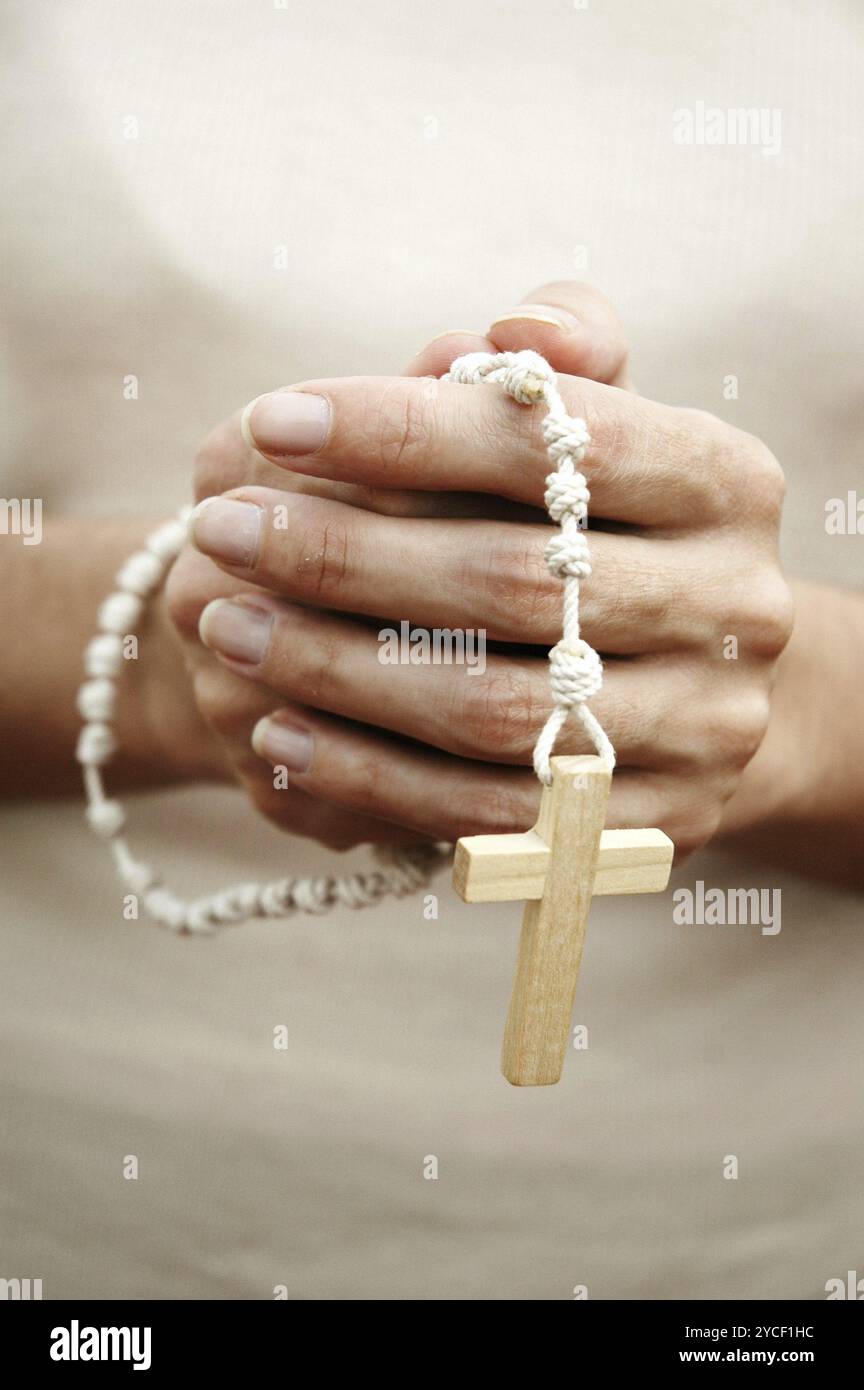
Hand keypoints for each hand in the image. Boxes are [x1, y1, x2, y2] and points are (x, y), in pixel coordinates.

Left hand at [168, 284, 791, 855]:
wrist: (694, 683)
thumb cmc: (610, 524)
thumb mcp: (596, 423)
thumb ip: (557, 358)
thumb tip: (512, 329)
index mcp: (726, 482)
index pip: (557, 441)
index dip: (406, 430)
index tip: (275, 420)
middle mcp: (736, 606)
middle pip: (517, 581)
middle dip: (346, 555)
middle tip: (221, 530)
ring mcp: (704, 729)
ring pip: (493, 709)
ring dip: (336, 670)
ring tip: (226, 625)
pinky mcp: (649, 828)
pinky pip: (486, 813)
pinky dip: (368, 775)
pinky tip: (279, 734)